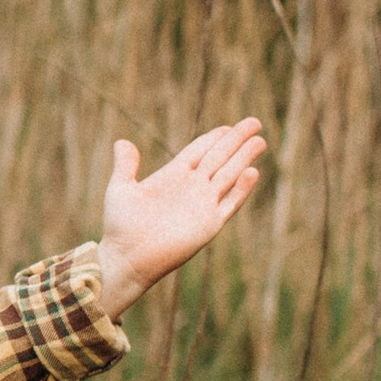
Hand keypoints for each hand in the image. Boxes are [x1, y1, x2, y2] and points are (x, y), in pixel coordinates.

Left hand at [97, 118, 266, 316]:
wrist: (127, 257)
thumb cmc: (120, 226)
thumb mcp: (121, 189)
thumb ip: (125, 165)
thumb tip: (122, 142)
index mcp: (172, 176)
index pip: (199, 151)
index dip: (215, 138)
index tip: (229, 126)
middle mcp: (191, 188)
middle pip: (219, 158)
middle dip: (236, 141)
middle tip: (254, 123)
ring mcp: (202, 206)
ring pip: (228, 176)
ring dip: (244, 159)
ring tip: (260, 141)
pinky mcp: (208, 225)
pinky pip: (229, 204)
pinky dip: (241, 189)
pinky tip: (252, 172)